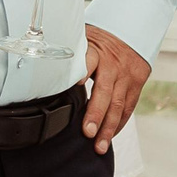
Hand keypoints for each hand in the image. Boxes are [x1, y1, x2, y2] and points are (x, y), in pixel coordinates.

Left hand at [81, 26, 149, 153]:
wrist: (131, 30)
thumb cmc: (99, 38)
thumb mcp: (84, 37)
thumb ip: (69, 53)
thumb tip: (40, 67)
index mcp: (96, 51)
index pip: (89, 60)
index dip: (82, 71)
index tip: (77, 83)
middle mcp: (112, 65)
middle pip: (105, 92)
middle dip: (96, 114)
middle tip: (88, 132)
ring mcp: (126, 76)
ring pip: (118, 105)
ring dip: (109, 128)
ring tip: (99, 147)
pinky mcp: (137, 84)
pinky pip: (128, 108)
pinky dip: (119, 124)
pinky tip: (110, 136)